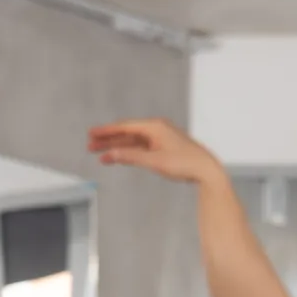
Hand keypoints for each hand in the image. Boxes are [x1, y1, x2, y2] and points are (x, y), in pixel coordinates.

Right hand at [87, 118, 224, 183]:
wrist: (206, 170)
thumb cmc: (184, 163)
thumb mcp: (154, 161)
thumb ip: (131, 157)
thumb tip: (112, 154)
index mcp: (155, 127)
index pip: (125, 127)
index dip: (107, 131)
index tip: (92, 133)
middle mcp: (157, 129)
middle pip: (127, 133)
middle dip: (108, 140)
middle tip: (90, 145)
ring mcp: (160, 138)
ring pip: (133, 142)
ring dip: (117, 148)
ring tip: (100, 154)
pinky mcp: (163, 148)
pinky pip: (141, 148)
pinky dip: (129, 152)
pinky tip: (118, 157)